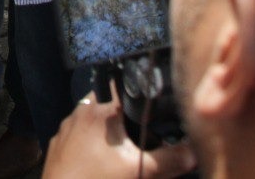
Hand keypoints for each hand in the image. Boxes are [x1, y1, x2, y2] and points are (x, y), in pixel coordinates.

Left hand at [44, 92, 196, 178]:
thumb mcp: (140, 170)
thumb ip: (170, 160)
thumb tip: (195, 152)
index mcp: (100, 110)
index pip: (123, 83)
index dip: (139, 90)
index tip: (151, 101)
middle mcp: (80, 112)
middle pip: (109, 101)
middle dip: (125, 114)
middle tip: (141, 131)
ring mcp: (66, 129)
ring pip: (93, 118)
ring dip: (108, 128)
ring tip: (123, 147)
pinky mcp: (58, 145)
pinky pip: (79, 135)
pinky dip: (92, 142)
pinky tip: (101, 159)